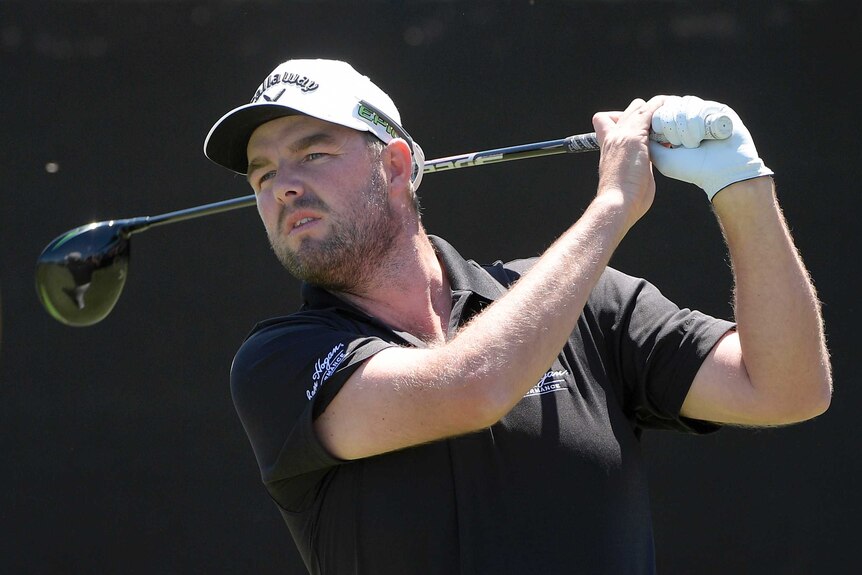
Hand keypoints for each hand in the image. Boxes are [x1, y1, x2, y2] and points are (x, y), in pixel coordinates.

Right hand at [592, 96, 664, 227]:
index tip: (642, 130)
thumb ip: (636, 165)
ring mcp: (623, 135)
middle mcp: (613, 137)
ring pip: (639, 107)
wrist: (617, 202)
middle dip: (646, 114)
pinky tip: (674, 111)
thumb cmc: (624, 198)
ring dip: (656, 109)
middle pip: (628, 111)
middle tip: (664, 127)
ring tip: (673, 116)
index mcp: (608, 147)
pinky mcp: (636, 136)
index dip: (622, 119)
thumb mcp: (628, 177)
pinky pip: (650, 111)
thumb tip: (647, 163)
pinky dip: (662, 108)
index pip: (605, 121)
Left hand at [649, 95, 773, 200]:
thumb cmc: (692, 169)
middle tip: (682, 145)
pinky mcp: (720, 110)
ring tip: (695, 144)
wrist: (723, 174)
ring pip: (685, 104)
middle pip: (670, 105)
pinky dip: (700, 122)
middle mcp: (689, 118)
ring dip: (687, 127)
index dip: (659, 121)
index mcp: (674, 127)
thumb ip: (649, 140)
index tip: (666, 140)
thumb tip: (643, 124)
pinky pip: (701, 105)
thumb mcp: (662, 158)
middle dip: (672, 126)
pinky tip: (706, 137)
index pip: (658, 110)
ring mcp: (704, 113)